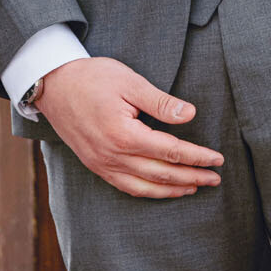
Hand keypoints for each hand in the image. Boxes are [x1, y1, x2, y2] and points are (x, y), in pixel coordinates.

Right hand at [35, 56, 224, 198]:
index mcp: (124, 134)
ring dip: (173, 190)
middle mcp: (113, 156)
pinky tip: (161, 189)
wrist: (53, 85)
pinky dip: (148, 192)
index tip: (217, 158)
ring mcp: (102, 164)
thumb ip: (160, 102)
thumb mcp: (129, 81)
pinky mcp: (95, 165)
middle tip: (215, 179)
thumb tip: (190, 114)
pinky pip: (126, 187)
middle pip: (161, 174)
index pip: (170, 151)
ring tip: (194, 188)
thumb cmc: (92, 78)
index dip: (197, 156)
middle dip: (192, 177)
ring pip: (144, 187)